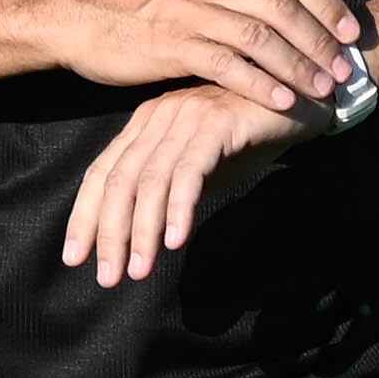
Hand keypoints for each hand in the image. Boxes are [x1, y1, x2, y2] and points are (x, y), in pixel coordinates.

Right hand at [35, 0, 359, 111]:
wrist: (73, 13)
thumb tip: (278, 2)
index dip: (324, 3)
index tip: (350, 31)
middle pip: (281, 7)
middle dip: (320, 40)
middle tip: (343, 69)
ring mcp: (187, 9)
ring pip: (260, 37)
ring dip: (298, 66)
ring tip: (322, 90)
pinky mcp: (169, 44)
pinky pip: (227, 65)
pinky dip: (261, 84)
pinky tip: (282, 101)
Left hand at [63, 88, 310, 286]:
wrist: (303, 100)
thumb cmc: (250, 134)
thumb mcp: (202, 165)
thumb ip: (171, 191)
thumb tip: (144, 236)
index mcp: (145, 125)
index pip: (103, 173)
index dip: (85, 217)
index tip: (75, 258)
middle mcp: (159, 116)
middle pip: (119, 180)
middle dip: (108, 233)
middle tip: (107, 277)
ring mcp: (187, 116)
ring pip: (150, 180)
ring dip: (142, 230)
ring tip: (139, 271)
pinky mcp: (217, 122)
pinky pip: (190, 170)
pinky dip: (180, 207)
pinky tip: (177, 240)